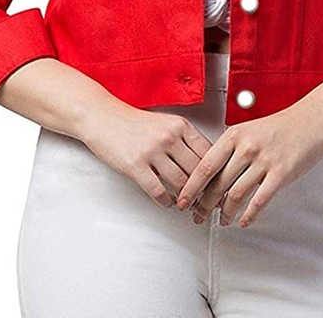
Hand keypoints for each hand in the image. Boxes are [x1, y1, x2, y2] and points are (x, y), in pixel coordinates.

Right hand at [79, 105, 212, 208]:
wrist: (104, 118)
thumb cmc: (135, 123)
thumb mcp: (166, 123)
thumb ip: (186, 140)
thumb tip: (206, 164)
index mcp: (180, 125)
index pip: (208, 152)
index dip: (216, 172)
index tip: (218, 184)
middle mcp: (169, 137)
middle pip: (197, 170)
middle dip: (204, 189)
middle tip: (206, 200)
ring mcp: (152, 151)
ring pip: (180, 183)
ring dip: (186, 198)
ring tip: (187, 203)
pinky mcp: (135, 166)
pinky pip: (158, 191)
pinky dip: (166, 201)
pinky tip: (167, 202)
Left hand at [175, 104, 322, 227]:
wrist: (310, 121)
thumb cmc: (279, 126)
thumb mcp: (247, 130)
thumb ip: (230, 149)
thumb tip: (210, 173)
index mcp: (234, 136)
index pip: (205, 166)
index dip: (191, 186)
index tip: (183, 200)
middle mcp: (246, 148)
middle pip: (218, 183)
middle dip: (204, 204)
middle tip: (198, 215)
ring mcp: (263, 161)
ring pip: (236, 195)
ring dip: (225, 212)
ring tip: (221, 220)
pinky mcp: (280, 174)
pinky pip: (259, 201)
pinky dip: (248, 215)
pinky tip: (243, 221)